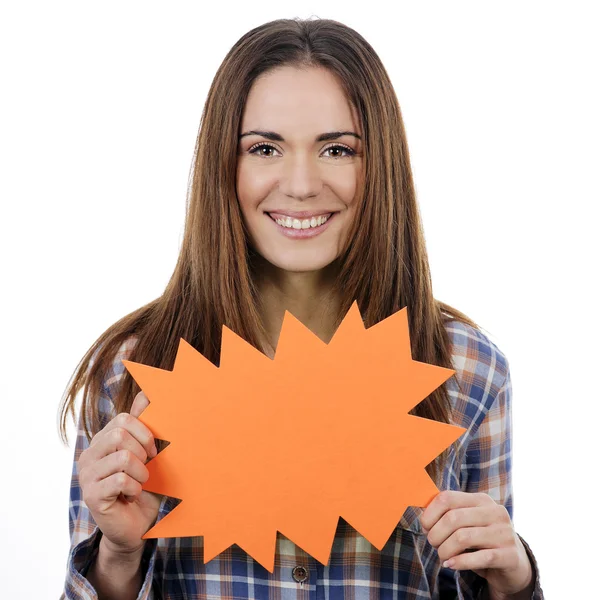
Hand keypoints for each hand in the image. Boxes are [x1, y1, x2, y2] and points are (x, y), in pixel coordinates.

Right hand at [78, 391, 161, 553]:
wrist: (136, 526)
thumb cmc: (143, 487)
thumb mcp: (146, 452)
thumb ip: (142, 423)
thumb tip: (146, 392)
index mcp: (101, 441)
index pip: (123, 419)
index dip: (145, 432)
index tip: (154, 450)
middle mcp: (89, 455)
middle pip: (120, 434)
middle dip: (143, 451)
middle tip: (147, 468)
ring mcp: (86, 475)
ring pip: (123, 457)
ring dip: (141, 472)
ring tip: (140, 483)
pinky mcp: (90, 495)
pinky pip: (120, 480)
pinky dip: (135, 487)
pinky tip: (132, 495)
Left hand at [419, 490, 532, 596]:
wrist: (515, 564)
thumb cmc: (483, 541)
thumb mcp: (468, 523)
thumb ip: (449, 515)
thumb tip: (424, 519)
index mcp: (481, 500)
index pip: (448, 498)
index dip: (430, 513)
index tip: (425, 527)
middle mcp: (495, 512)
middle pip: (453, 518)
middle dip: (436, 534)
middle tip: (433, 544)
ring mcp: (504, 533)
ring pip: (462, 538)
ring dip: (445, 550)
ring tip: (442, 556)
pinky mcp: (509, 555)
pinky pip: (479, 557)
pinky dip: (459, 562)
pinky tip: (450, 564)